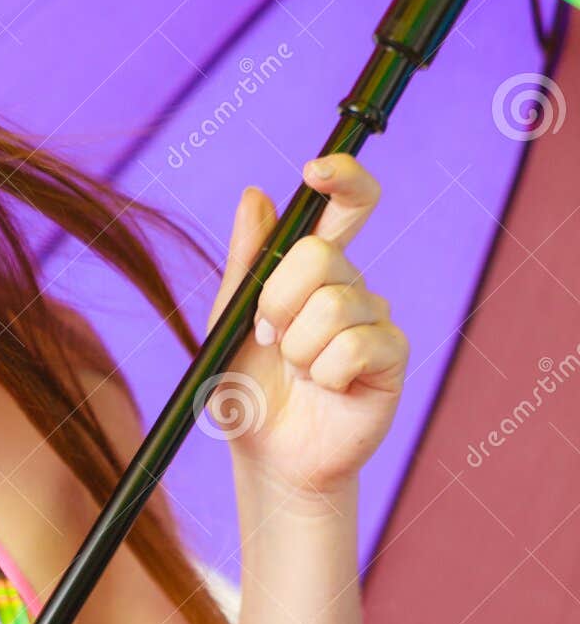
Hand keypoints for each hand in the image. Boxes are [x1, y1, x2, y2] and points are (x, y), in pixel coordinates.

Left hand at [203, 154, 408, 504]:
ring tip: (297, 371)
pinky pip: (353, 346)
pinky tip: (325, 388)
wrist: (268, 452)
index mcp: (312, 267)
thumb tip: (255, 194)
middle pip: (321, 253)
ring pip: (333, 305)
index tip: (314, 171)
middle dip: (278, 299)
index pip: (344, 203)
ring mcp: (375, 318)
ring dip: (297, 347)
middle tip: (270, 336)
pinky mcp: (392, 356)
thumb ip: (247, 259)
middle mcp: (350, 283)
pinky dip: (324, 373)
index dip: (341, 177)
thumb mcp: (231, 317)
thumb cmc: (248, 383)